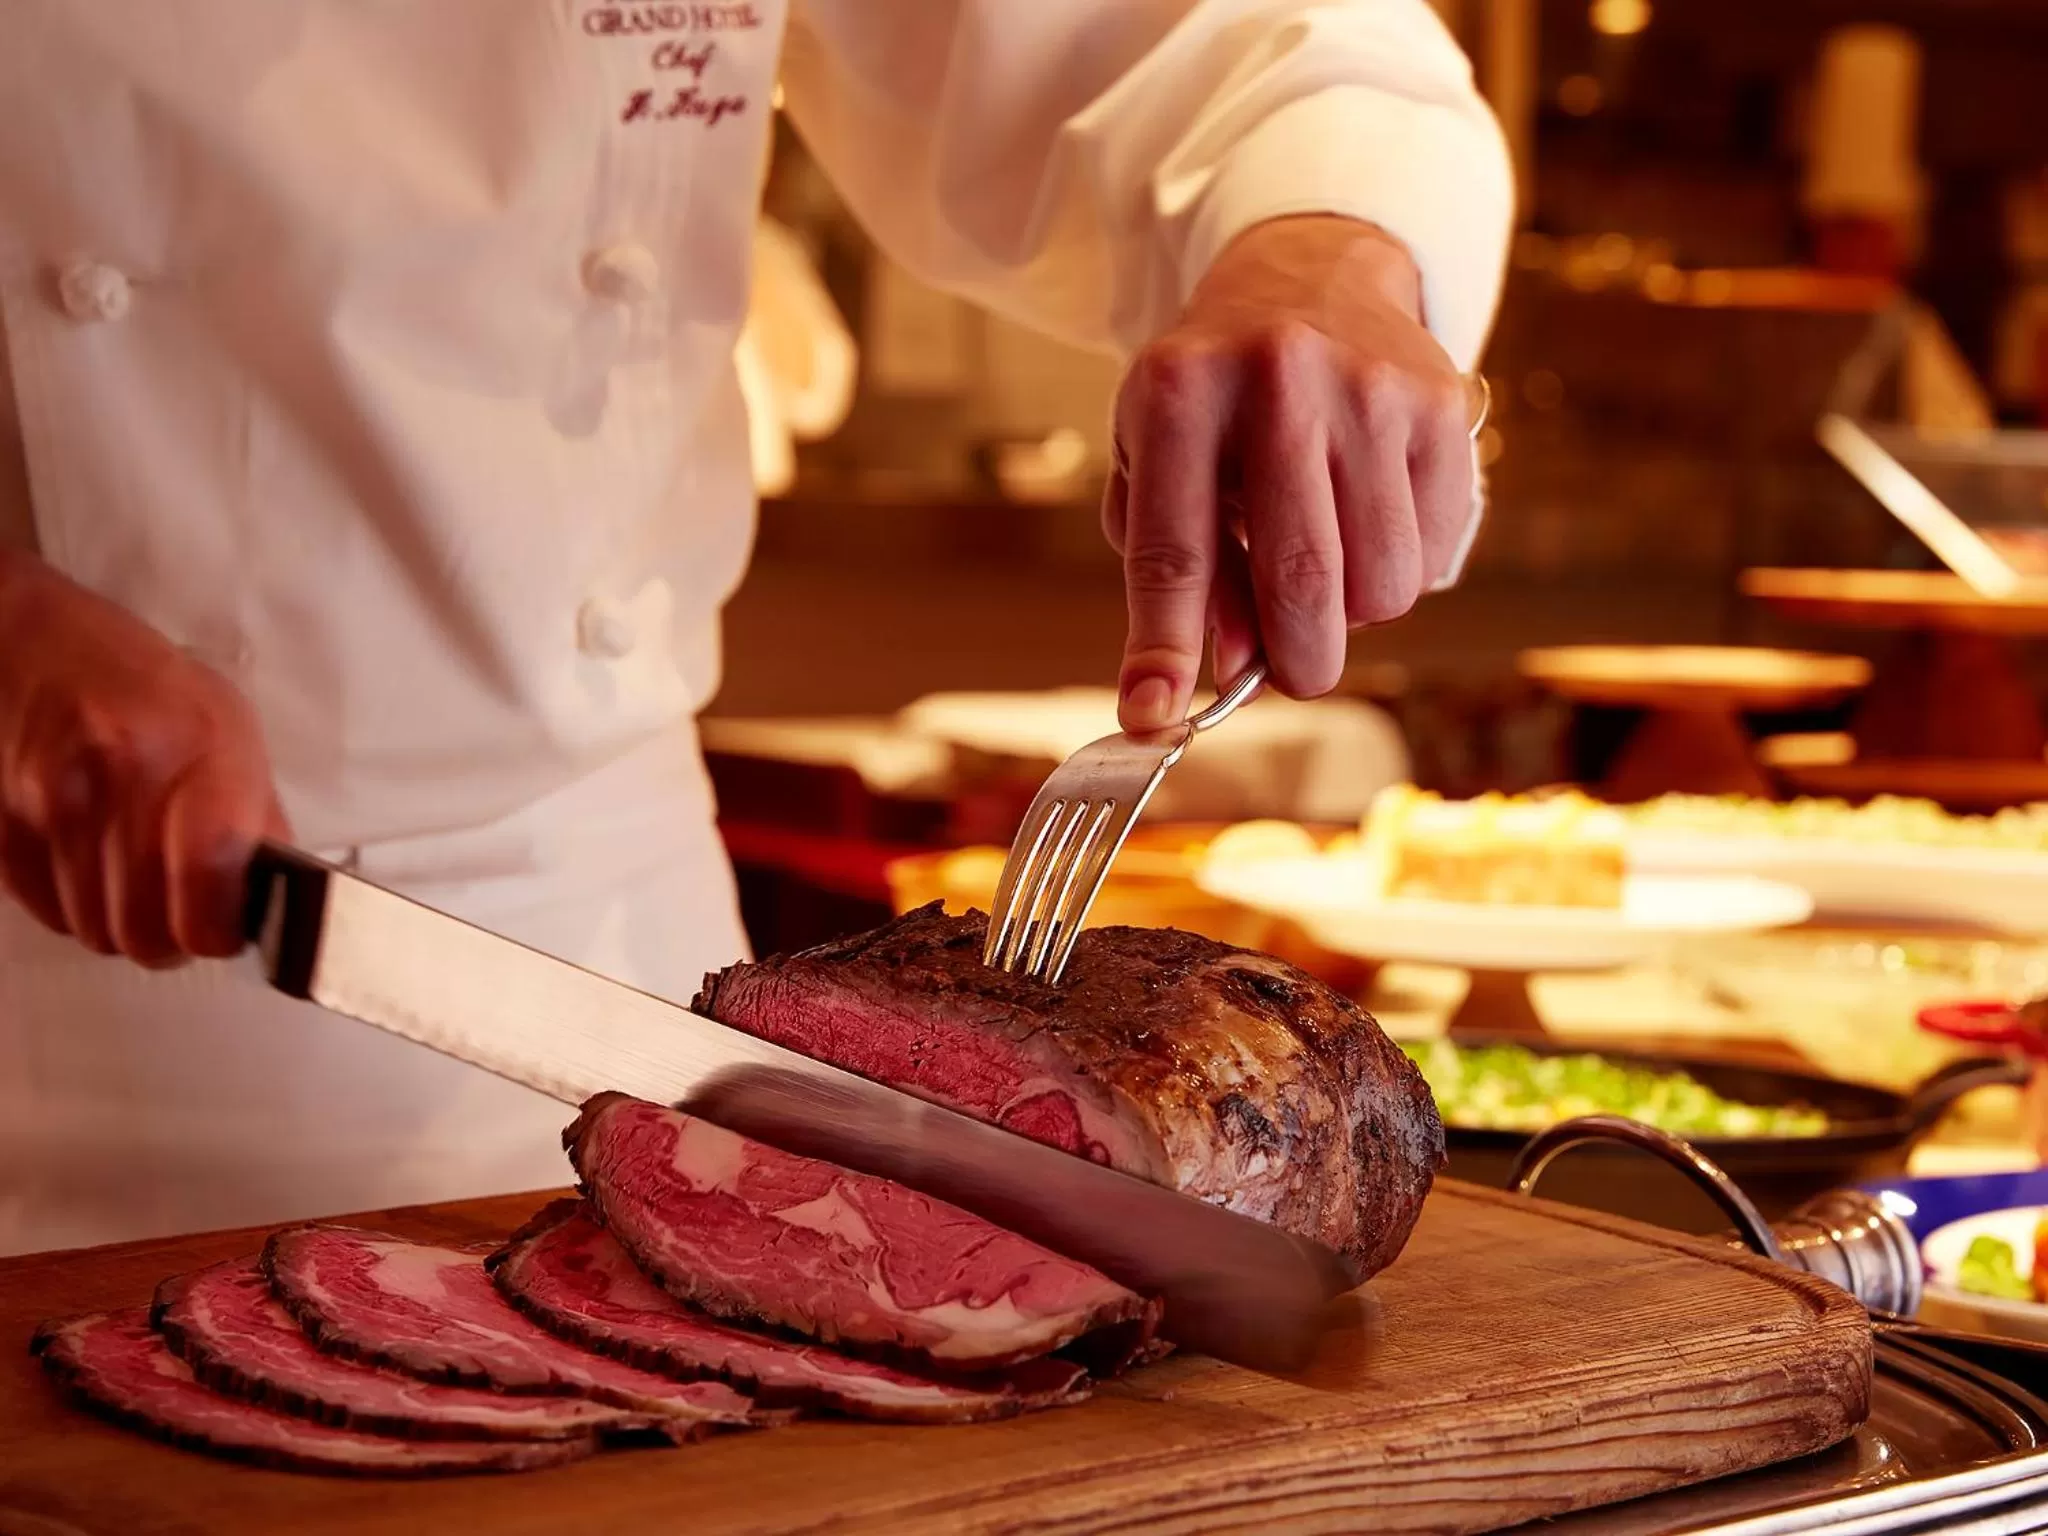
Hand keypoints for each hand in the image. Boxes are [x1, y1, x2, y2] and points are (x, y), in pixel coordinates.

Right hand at [0, 552, 287, 964]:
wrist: (39, 646)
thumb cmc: (148, 688)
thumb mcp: (230, 730)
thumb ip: (257, 817)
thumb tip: (275, 898)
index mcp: (199, 748)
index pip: (209, 875)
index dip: (218, 928)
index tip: (226, 930)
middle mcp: (124, 773)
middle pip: (145, 926)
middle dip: (172, 940)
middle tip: (184, 920)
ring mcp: (55, 800)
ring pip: (95, 930)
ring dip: (124, 927)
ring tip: (142, 890)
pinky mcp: (6, 823)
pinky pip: (48, 914)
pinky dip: (77, 911)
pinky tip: (96, 873)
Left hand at [1105, 215, 1477, 732]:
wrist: (1312, 274)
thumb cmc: (1218, 397)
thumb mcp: (1161, 459)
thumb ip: (1181, 566)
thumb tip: (1227, 663)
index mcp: (1179, 392)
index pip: (1171, 550)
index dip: (1163, 646)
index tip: (1152, 717)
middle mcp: (1275, 379)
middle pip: (1297, 578)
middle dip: (1295, 661)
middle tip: (1294, 676)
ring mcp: (1367, 388)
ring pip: (1378, 582)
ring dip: (1354, 614)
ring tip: (1328, 566)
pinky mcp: (1439, 403)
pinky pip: (1430, 553)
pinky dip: (1401, 573)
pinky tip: (1370, 522)